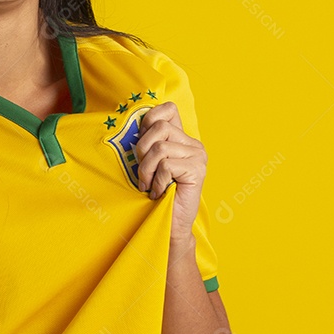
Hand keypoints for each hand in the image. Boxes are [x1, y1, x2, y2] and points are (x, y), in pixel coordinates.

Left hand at [133, 101, 206, 237]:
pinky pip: (166, 166)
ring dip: (147, 170)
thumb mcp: (148, 163)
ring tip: (150, 185)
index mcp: (183, 138)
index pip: (167, 109)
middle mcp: (194, 144)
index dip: (148, 121)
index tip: (142, 146)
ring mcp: (198, 156)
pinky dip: (156, 182)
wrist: (169, 224)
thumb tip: (135, 126)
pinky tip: (160, 193)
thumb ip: (148, 142)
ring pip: (159, 148)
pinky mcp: (197, 170)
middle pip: (159, 128)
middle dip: (142, 151)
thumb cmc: (156, 193)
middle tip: (144, 173)